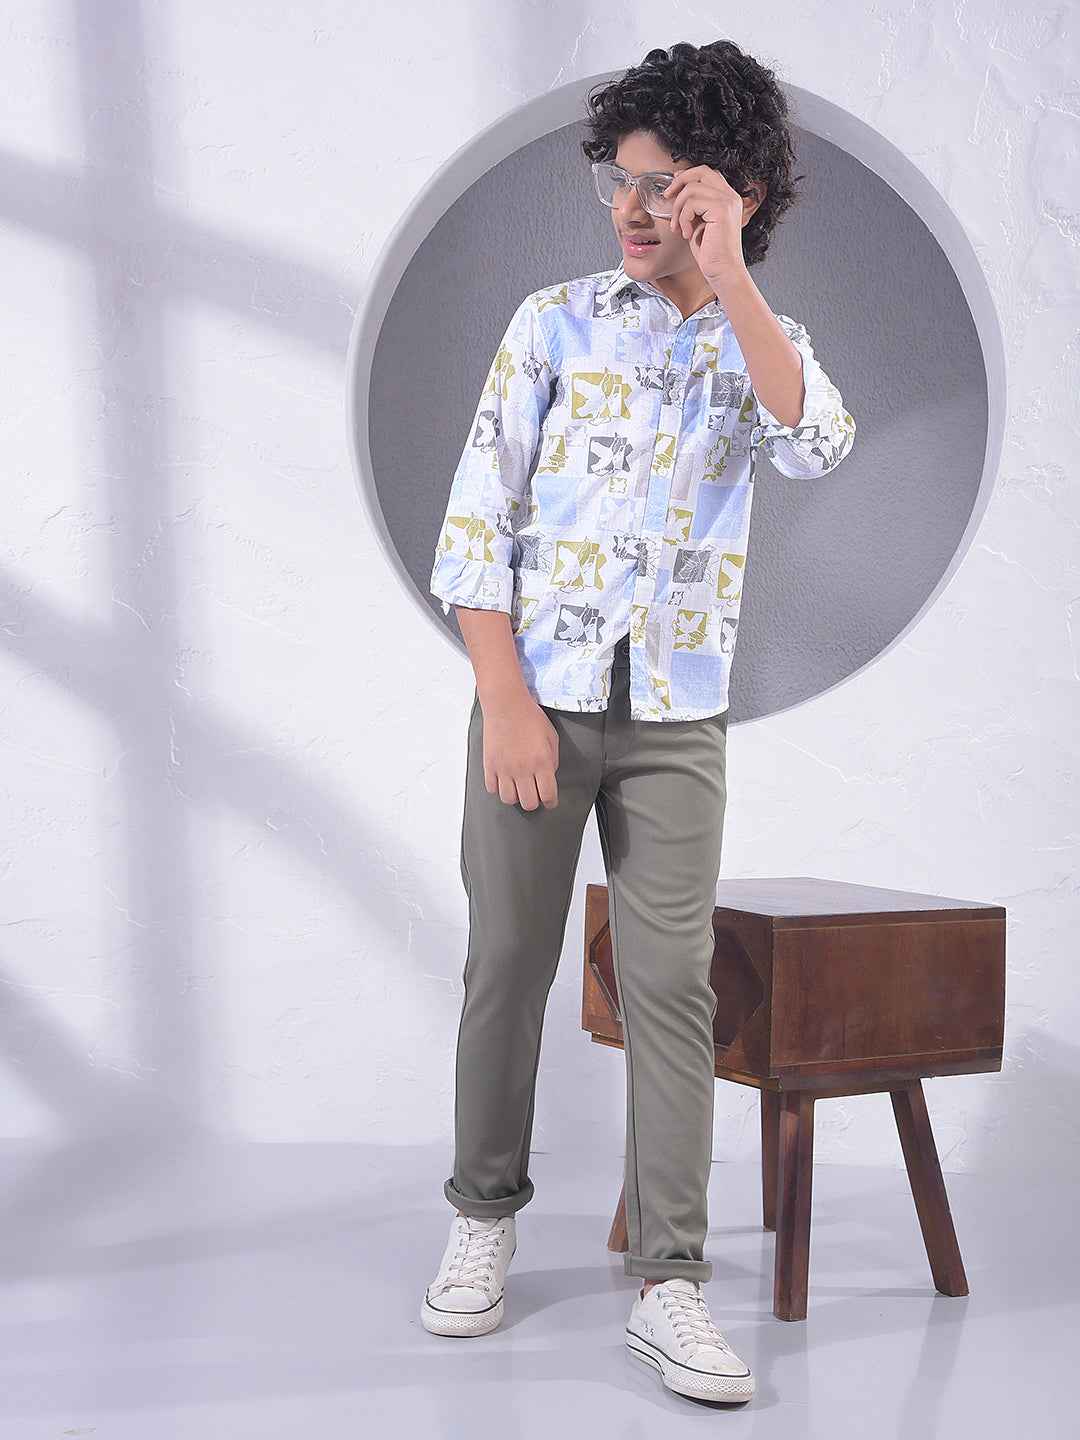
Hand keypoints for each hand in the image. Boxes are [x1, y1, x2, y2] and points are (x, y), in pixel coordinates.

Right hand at [480, 693, 559, 809]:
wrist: (507, 705)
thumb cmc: (530, 717)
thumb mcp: (551, 738)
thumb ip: (552, 761)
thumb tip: (548, 776)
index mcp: (541, 763)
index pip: (548, 795)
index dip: (550, 801)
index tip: (550, 801)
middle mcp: (523, 770)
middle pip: (529, 803)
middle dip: (534, 801)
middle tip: (534, 793)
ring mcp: (504, 769)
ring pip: (509, 799)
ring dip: (516, 796)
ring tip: (518, 787)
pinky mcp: (490, 765)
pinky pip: (492, 789)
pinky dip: (498, 788)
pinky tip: (504, 780)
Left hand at [662, 164, 754, 282]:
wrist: (723, 272)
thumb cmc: (711, 254)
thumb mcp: (699, 224)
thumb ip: (694, 207)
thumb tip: (676, 192)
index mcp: (728, 198)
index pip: (707, 173)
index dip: (687, 175)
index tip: (672, 187)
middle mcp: (730, 196)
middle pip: (701, 171)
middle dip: (679, 182)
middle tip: (666, 197)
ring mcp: (727, 201)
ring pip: (691, 189)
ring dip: (678, 209)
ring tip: (678, 228)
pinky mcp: (721, 210)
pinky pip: (692, 203)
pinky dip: (683, 218)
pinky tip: (687, 234)